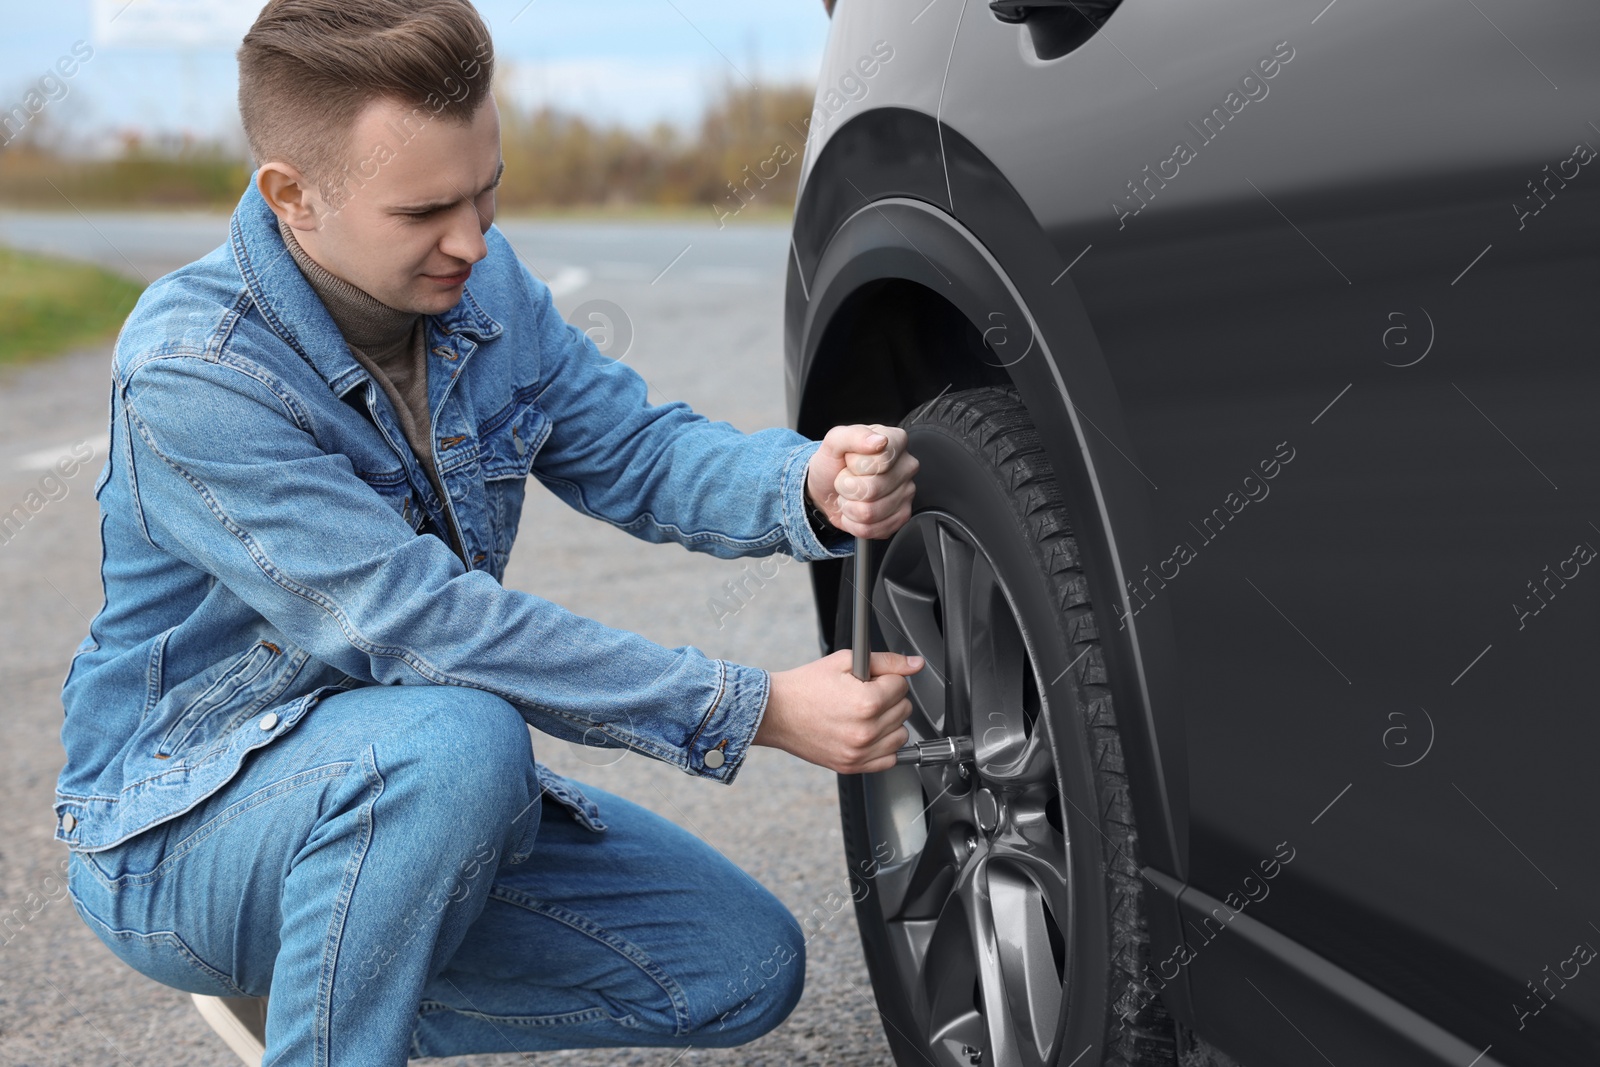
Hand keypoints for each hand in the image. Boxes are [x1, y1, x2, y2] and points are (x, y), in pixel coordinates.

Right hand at [756, 650, 923, 773]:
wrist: (776, 712)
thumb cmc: (805, 686)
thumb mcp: (845, 662)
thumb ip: (885, 662)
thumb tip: (915, 664)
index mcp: (867, 702)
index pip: (901, 685)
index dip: (886, 678)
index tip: (869, 680)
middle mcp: (866, 730)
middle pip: (904, 709)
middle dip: (888, 698)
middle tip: (863, 694)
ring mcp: (860, 752)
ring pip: (901, 734)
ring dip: (889, 722)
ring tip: (864, 714)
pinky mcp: (852, 765)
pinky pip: (889, 759)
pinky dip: (884, 746)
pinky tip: (867, 733)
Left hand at [806, 423, 918, 539]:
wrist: (827, 489)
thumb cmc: (834, 464)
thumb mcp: (833, 442)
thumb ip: (853, 435)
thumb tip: (879, 441)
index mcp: (895, 441)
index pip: (881, 460)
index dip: (855, 465)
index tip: (850, 461)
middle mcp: (906, 466)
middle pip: (873, 489)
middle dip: (848, 488)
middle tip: (847, 480)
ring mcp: (907, 493)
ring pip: (870, 512)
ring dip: (849, 506)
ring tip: (851, 494)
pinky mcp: (901, 517)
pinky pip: (871, 529)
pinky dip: (854, 522)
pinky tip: (856, 508)